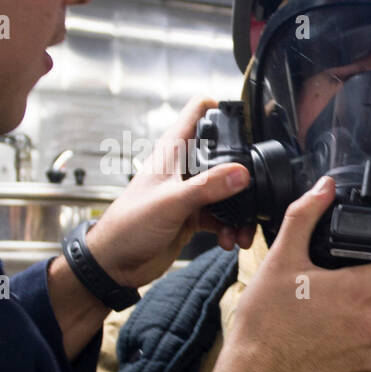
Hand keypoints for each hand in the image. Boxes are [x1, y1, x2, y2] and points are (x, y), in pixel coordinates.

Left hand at [84, 96, 256, 289]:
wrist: (115, 263)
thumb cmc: (128, 225)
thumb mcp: (171, 203)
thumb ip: (207, 187)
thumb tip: (241, 173)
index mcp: (172, 152)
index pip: (198, 113)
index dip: (221, 109)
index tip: (245, 121)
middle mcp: (182, 168)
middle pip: (221, 154)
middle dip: (241, 169)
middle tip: (254, 187)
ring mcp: (188, 191)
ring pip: (225, 190)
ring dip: (239, 208)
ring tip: (242, 228)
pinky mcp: (192, 215)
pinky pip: (221, 216)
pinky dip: (230, 227)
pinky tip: (229, 239)